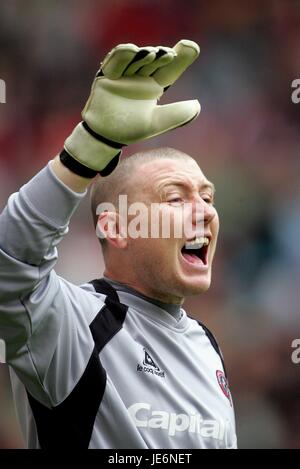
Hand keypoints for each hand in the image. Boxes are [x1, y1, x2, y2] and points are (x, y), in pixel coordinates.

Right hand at [62, 40, 199, 175]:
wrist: (107, 137)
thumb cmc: (131, 130)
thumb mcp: (157, 122)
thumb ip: (177, 115)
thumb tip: (197, 106)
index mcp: (154, 86)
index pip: (170, 69)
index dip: (181, 59)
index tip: (193, 47)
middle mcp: (140, 77)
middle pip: (154, 61)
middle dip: (163, 55)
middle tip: (171, 54)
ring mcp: (124, 75)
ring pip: (136, 59)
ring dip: (144, 55)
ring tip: (153, 54)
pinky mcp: (107, 76)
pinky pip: (115, 62)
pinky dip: (123, 55)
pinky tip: (132, 51)